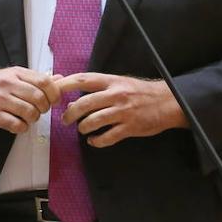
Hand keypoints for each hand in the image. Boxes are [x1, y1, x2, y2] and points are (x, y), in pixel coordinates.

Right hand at [0, 67, 61, 132]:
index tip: (53, 100)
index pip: (43, 81)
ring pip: (30, 113)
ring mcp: (0, 100)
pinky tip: (17, 123)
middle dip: (44, 108)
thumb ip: (36, 78)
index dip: (53, 93)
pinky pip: (17, 125)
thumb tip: (60, 79)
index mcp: (16, 73)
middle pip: (39, 98)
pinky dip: (22, 127)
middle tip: (39, 110)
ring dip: (33, 119)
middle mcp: (8, 84)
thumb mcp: (14, 76)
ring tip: (27, 117)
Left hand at [54, 72, 186, 147]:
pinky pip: (108, 137)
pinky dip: (97, 141)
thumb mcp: (120, 82)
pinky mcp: (130, 127)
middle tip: (64, 119)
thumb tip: (73, 96)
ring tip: (81, 129)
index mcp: (111, 81)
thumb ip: (99, 87)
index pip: (83, 79)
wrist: (167, 102)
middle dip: (70, 113)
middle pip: (84, 103)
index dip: (65, 84)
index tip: (53, 90)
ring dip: (83, 127)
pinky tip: (93, 141)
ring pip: (94, 121)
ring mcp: (123, 112)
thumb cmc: (139, 92)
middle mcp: (116, 94)